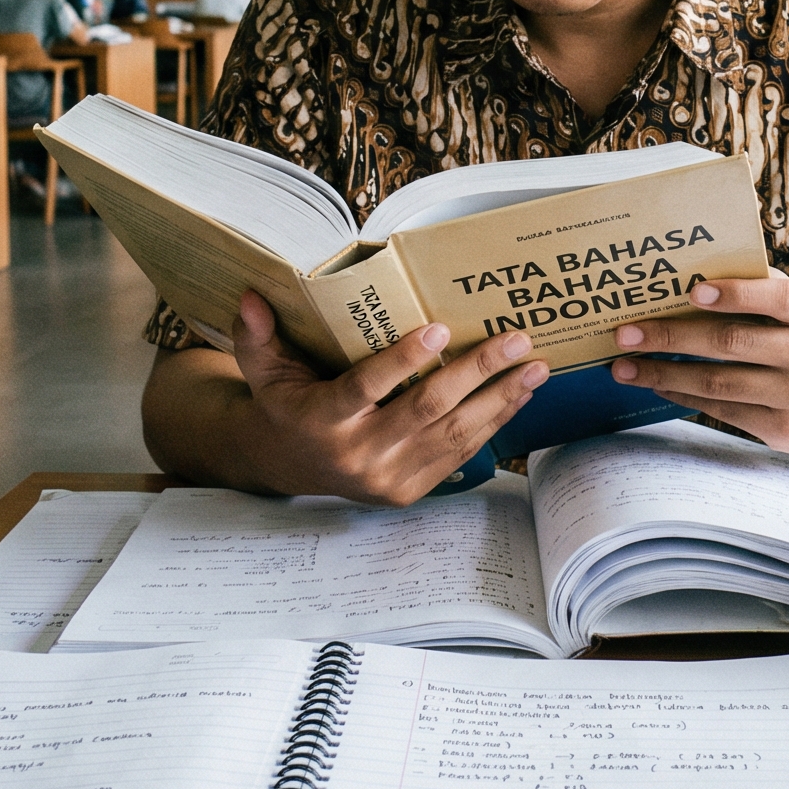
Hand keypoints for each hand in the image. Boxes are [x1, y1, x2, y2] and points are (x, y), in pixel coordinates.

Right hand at [229, 290, 548, 504]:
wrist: (289, 467)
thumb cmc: (284, 404)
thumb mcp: (263, 370)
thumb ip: (257, 336)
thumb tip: (253, 297)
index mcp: (322, 420)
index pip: (366, 388)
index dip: (403, 360)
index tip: (440, 328)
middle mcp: (357, 454)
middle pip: (426, 409)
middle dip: (476, 372)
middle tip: (514, 339)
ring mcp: (387, 478)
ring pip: (453, 434)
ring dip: (499, 399)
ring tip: (535, 367)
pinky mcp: (409, 491)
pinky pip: (458, 454)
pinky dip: (492, 423)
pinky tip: (518, 396)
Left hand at [609, 272, 788, 457]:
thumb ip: (766, 292)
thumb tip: (693, 275)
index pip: (779, 297)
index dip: (735, 293)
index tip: (690, 290)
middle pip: (732, 343)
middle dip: (671, 336)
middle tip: (626, 332)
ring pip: (718, 383)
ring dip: (664, 373)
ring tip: (625, 366)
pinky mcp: (784, 431)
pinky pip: (723, 409)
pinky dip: (684, 395)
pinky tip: (658, 384)